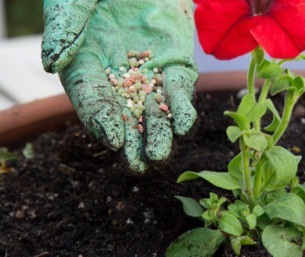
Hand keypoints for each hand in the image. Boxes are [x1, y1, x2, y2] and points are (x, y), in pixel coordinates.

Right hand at [41, 0, 197, 171]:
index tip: (112, 140)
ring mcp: (149, 76)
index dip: (100, 120)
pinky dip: (183, 107)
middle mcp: (118, 80)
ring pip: (155, 111)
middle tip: (138, 165)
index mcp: (86, 69)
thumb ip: (65, 30)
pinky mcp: (175, 67)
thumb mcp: (74, 3)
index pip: (91, 100)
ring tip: (160, 153)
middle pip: (124, 117)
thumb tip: (52, 63)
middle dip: (132, 142)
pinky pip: (179, 91)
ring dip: (159, 134)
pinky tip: (186, 124)